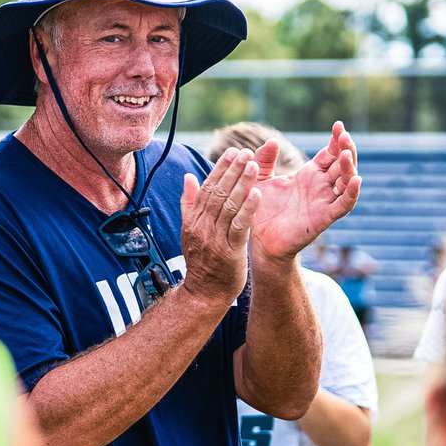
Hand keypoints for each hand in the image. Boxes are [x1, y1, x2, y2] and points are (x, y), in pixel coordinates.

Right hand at [179, 148, 261, 305]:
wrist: (204, 294)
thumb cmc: (202, 262)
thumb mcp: (190, 231)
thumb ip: (189, 204)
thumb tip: (189, 177)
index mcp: (193, 220)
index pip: (207, 188)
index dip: (220, 168)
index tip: (233, 152)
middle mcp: (202, 227)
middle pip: (218, 193)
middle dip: (233, 170)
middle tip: (246, 152)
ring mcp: (214, 239)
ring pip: (229, 206)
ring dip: (242, 183)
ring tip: (254, 165)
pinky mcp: (229, 251)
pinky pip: (239, 226)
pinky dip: (248, 209)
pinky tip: (257, 194)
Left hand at [250, 121, 360, 261]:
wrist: (260, 240)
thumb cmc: (261, 210)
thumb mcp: (259, 179)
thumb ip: (264, 160)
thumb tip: (273, 141)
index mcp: (309, 175)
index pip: (329, 153)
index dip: (335, 140)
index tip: (338, 125)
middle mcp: (321, 186)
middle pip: (342, 164)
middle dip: (345, 149)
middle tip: (343, 135)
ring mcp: (325, 201)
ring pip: (346, 181)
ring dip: (349, 167)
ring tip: (346, 153)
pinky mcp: (325, 217)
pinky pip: (344, 204)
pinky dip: (352, 193)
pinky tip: (356, 179)